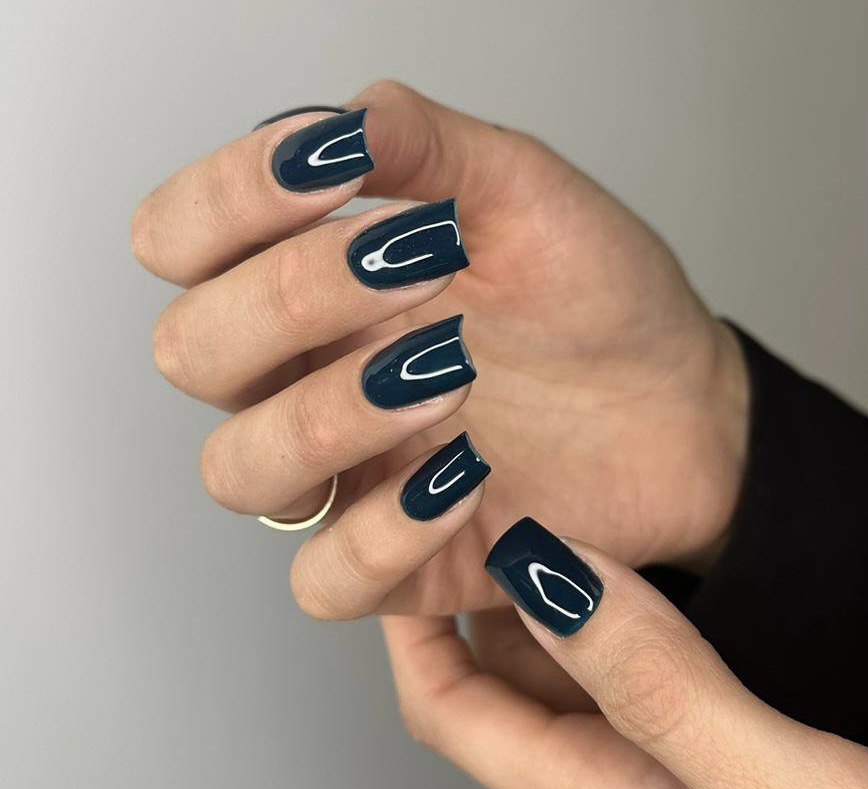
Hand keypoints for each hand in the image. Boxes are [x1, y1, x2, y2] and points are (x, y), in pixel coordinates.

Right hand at [133, 80, 746, 625]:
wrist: (678, 408)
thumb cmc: (600, 301)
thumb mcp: (524, 196)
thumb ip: (426, 147)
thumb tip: (338, 122)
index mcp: (316, 282)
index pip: (182, 240)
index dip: (223, 202)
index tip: (331, 173)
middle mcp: (308, 376)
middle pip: (191, 353)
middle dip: (291, 300)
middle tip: (420, 268)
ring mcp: (346, 473)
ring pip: (237, 472)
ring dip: (330, 417)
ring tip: (452, 375)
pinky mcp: (394, 560)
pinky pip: (324, 580)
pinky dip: (383, 532)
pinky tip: (466, 478)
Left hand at [383, 521, 867, 788]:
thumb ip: (663, 694)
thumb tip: (550, 579)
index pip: (452, 708)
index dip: (410, 625)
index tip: (401, 536)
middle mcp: (620, 774)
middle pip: (497, 674)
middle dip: (467, 586)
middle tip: (466, 492)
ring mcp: (670, 754)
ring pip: (566, 655)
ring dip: (538, 581)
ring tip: (529, 494)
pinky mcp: (722, 734)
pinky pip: (633, 654)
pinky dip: (613, 595)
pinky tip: (631, 547)